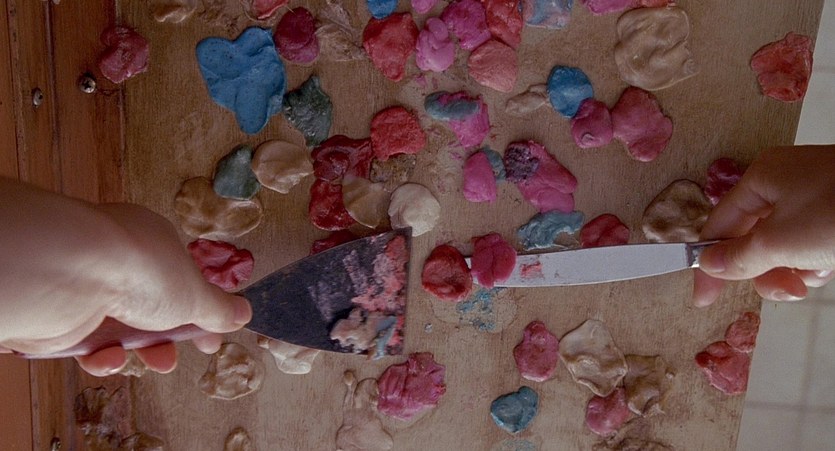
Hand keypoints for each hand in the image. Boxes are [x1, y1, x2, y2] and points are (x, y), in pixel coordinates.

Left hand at [0, 178, 251, 375]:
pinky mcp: (63, 312)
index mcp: (153, 240)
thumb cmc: (142, 271)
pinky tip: (111, 359)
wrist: (71, 275)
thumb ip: (219, 309)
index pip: (181, 275)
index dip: (200, 308)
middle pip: (151, 304)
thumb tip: (245, 313)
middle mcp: (119, 257)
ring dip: (141, 350)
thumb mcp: (195, 294)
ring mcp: (88, 284)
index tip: (213, 336)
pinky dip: (102, 356)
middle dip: (170, 336)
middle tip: (182, 356)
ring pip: (120, 327)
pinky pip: (87, 341)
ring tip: (155, 363)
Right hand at [693, 146, 834, 306]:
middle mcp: (784, 184)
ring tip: (812, 279)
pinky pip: (810, 244)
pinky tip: (830, 266)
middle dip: (763, 271)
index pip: (718, 225)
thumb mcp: (782, 242)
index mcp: (762, 178)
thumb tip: (707, 263)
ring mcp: (814, 197)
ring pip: (782, 246)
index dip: (709, 264)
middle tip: (784, 291)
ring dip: (791, 271)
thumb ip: (739, 257)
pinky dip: (815, 262)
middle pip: (751, 238)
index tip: (704, 300)